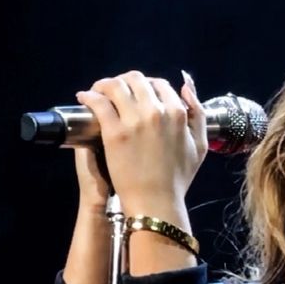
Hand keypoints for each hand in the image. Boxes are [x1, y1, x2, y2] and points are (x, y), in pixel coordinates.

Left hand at [75, 70, 207, 221]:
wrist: (156, 203)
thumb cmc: (177, 180)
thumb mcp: (200, 146)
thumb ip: (198, 115)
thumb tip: (186, 88)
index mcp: (177, 113)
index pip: (159, 84)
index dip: (147, 86)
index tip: (138, 94)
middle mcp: (156, 112)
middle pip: (136, 80)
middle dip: (124, 81)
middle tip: (116, 91)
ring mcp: (134, 121)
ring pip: (115, 85)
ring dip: (104, 84)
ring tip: (98, 92)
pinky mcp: (114, 132)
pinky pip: (98, 103)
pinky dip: (89, 96)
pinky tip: (85, 99)